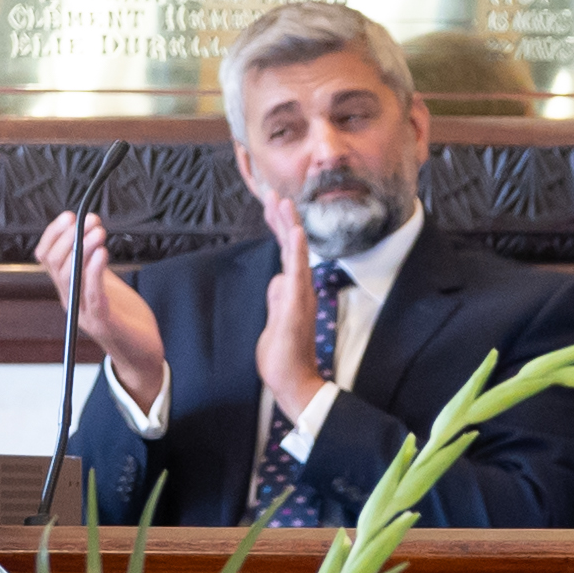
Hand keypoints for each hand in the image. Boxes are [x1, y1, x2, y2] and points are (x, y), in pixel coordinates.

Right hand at [27, 214, 163, 404]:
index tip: (70, 216)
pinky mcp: (102, 322)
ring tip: (98, 231)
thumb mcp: (108, 287)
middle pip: (54, 263)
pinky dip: (94, 270)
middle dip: (69, 236)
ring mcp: (84, 312)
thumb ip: (96, 267)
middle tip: (89, 220)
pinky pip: (92, 292)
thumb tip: (89, 237)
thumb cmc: (127, 320)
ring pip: (69, 275)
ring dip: (81, 248)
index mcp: (69, 290)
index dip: (54, 235)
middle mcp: (70, 300)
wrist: (143, 357)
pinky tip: (102, 252)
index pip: (47, 257)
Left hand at [249, 192, 327, 423]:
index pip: (285, 253)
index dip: (279, 228)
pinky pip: (298, 270)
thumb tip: (277, 279)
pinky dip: (297, 249)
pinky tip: (296, 231)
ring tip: (283, 201)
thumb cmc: (283, 356)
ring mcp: (300, 294)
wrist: (292, 380)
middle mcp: (299, 289)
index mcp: (292, 291)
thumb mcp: (274, 320)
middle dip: (280, 218)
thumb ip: (276, 298)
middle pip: (289, 247)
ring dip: (288, 225)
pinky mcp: (298, 302)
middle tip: (273, 192)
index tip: (272, 205)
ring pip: (293, 253)